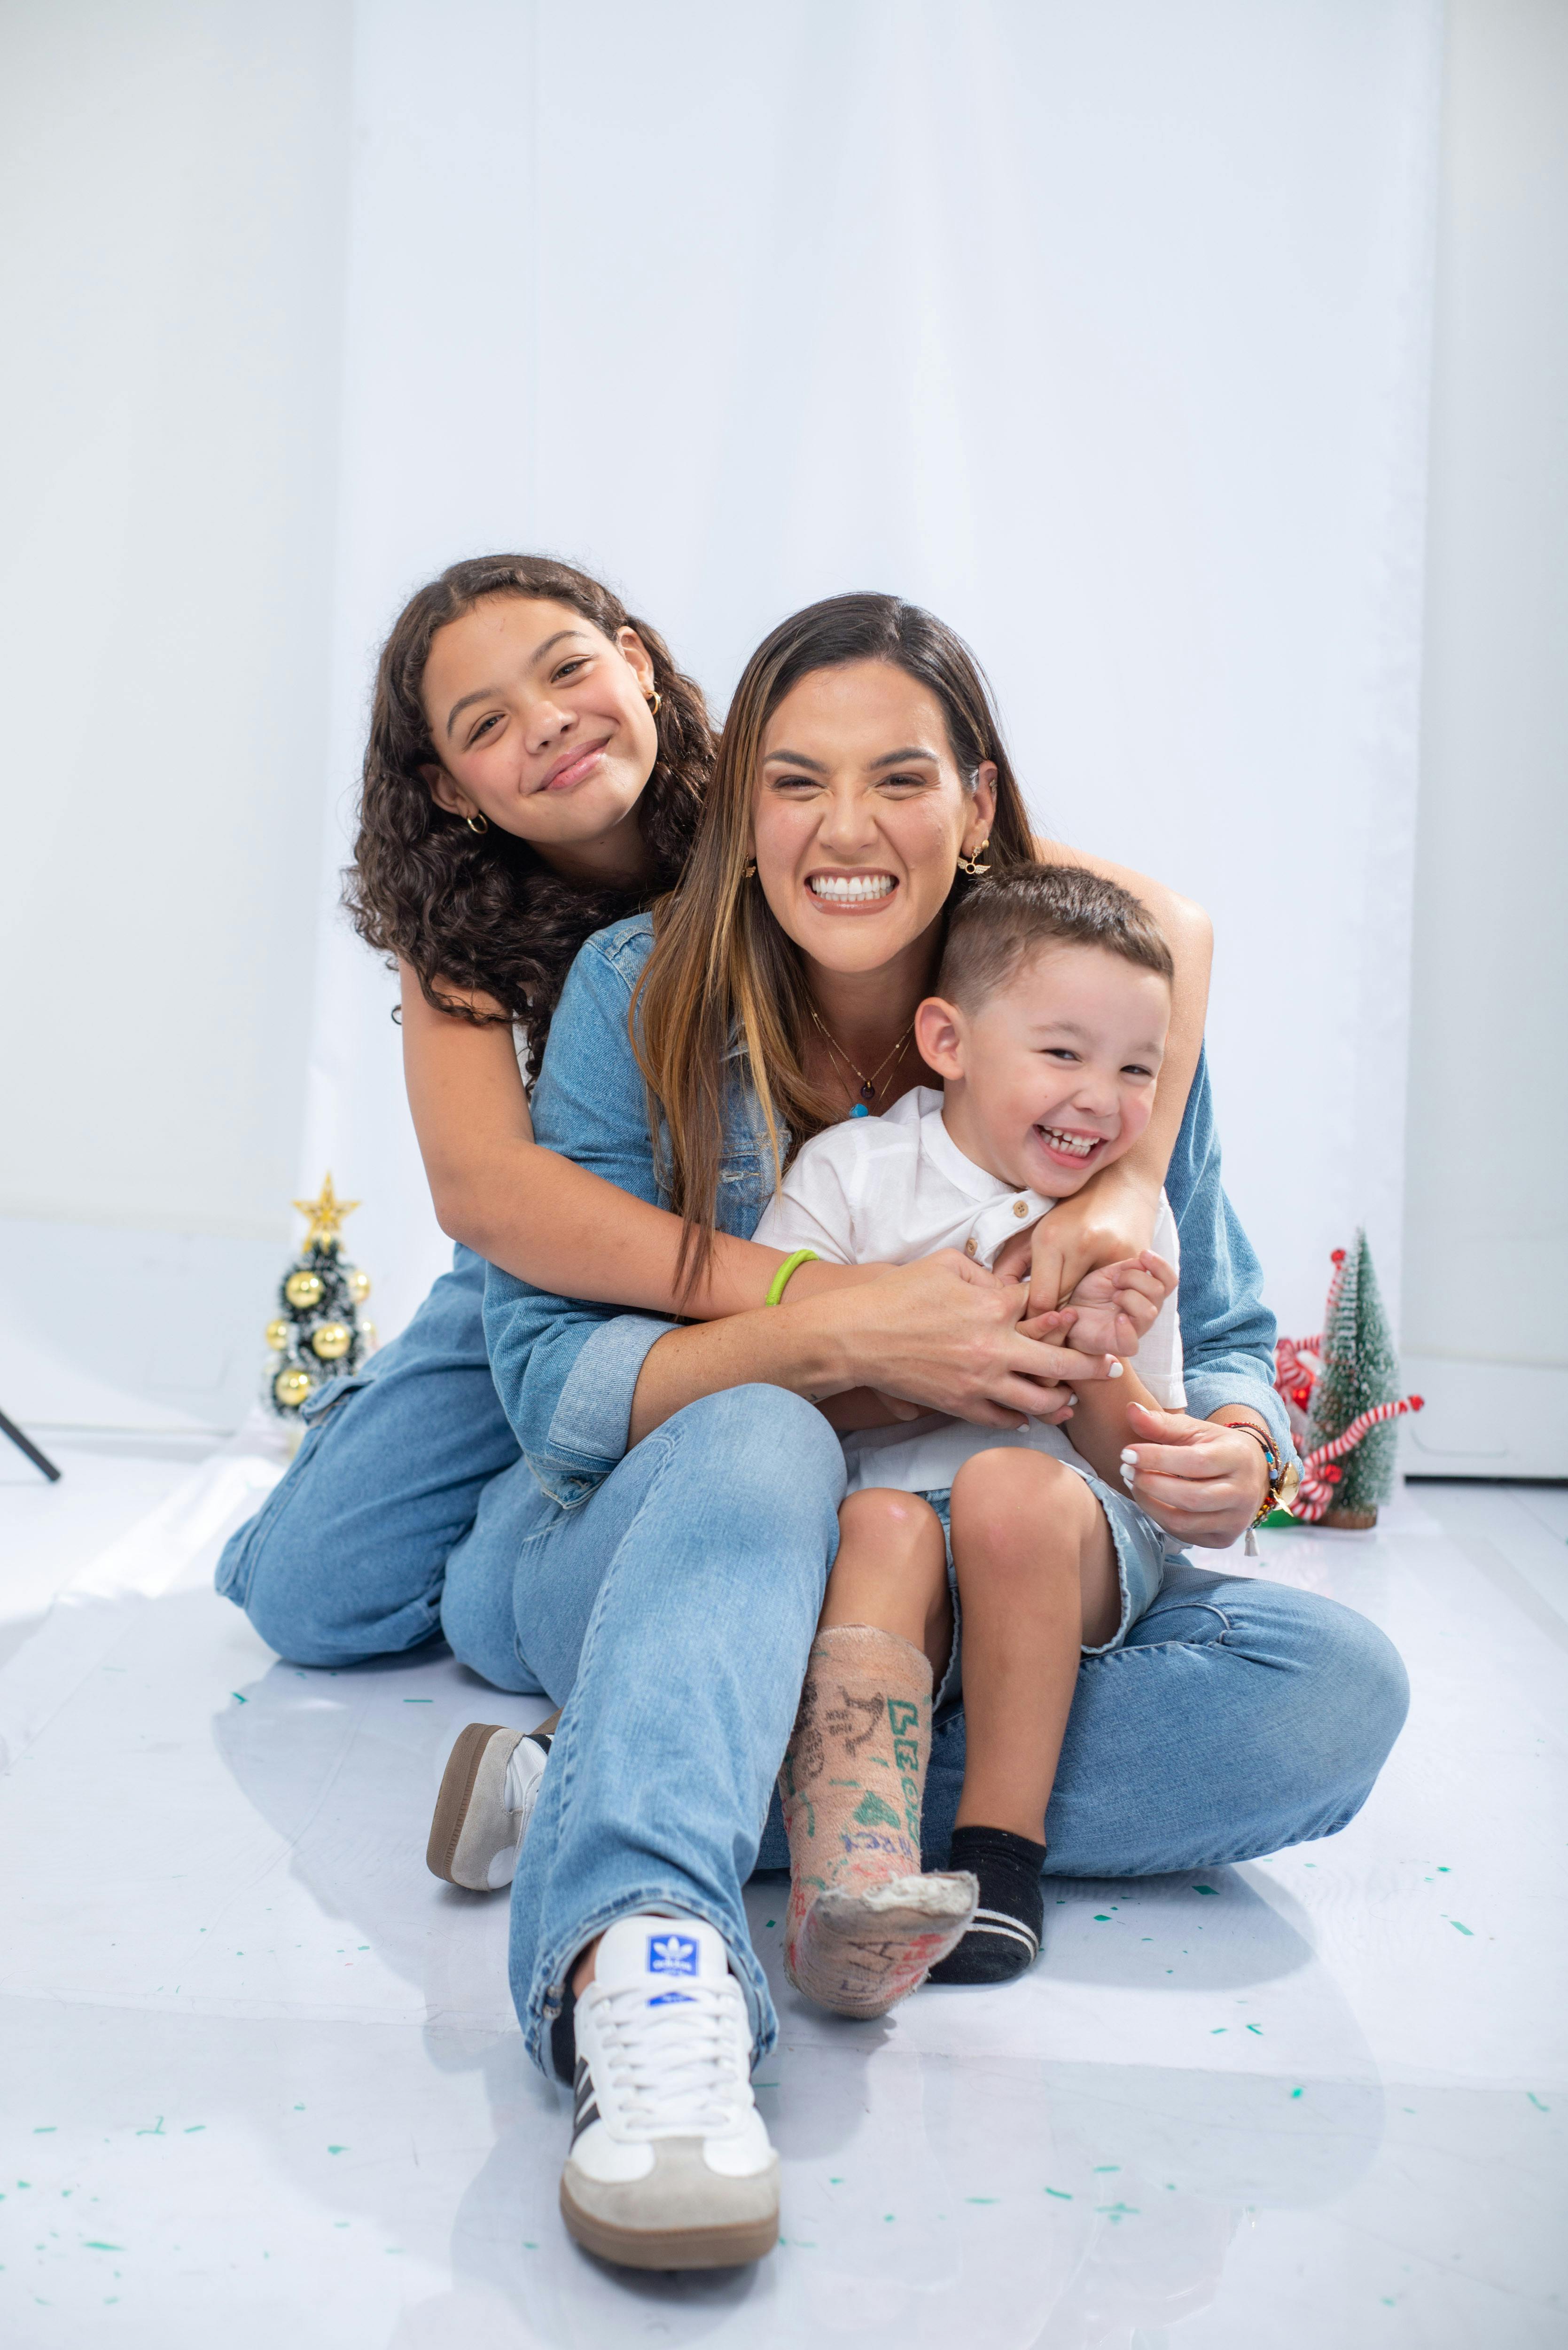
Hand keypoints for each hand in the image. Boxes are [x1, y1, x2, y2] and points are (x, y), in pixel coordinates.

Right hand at [828, 1251, 1121, 1429]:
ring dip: (1062, 1401)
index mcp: (993, 1307)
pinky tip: (1027, 1416)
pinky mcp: (960, 1405)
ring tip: (1071, 1400)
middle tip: (1110, 1366)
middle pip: (1061, 1363)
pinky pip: (1003, 1419)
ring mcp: (979, 1382)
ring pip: (1039, 1402)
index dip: (1068, 1314)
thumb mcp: (944, 1264)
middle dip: (1091, 1366)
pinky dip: (1020, 1419)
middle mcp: (994, 1348)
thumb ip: (984, 1273)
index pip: (1047, 1311)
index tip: (1083, 1317)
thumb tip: (1006, 1284)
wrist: (856, 1337)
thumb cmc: (897, 1295)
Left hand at [1019, 1167, 1160, 1316]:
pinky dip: (1106, 1300)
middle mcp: (1081, 1244)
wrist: (1121, 1181)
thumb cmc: (1072, 1207)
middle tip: (1048, 1326)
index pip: (1041, 1299)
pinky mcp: (1135, 1257)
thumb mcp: (1037, 1230)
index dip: (1034, 1317)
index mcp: (1052, 1238)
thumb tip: (996, 1295)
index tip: (1030, 1323)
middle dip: (1055, 1318)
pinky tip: (1098, 1297)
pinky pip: (1118, 1293)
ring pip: (1092, 1302)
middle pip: (1065, 1303)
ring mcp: (1112, 1251)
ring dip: (1082, 1310)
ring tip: (1073, 1310)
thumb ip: (1012, 1263)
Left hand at [1060, 1251, 1175, 1358]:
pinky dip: (1126, 1329)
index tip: (1143, 1254)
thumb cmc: (1091, 1294)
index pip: (1169, 1281)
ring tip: (1113, 1297)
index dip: (1161, 1266)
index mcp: (1147, 1295)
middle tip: (1115, 1281)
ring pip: (1149, 1312)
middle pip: (1158, 1291)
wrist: (1068, 1313)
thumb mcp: (1109, 1274)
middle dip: (1134, 1278)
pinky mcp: (1118, 1345)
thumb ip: (1129, 1268)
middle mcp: (1146, 1313)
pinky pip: (1132, 1344)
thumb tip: (1144, 1261)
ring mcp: (1135, 1330)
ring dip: (1128, 1297)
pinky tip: (1118, 1318)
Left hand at [1117, 1401, 1270, 1548]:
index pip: (1195, 1462)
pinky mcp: (1223, 1539)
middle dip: (1150, 1484)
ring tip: (1134, 1483)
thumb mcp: (1194, 1429)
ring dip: (1149, 1504)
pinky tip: (1150, 1500)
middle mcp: (1243, 1493)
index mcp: (1238, 1458)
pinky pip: (1184, 1534)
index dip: (1157, 1458)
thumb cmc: (1215, 1447)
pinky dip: (1160, 1518)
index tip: (1126, 1453)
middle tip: (1126, 1470)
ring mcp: (1235, 1520)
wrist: (1249, 1474)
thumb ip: (1162, 1423)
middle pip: (1189, 1497)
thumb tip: (1131, 1410)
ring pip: (1183, 1522)